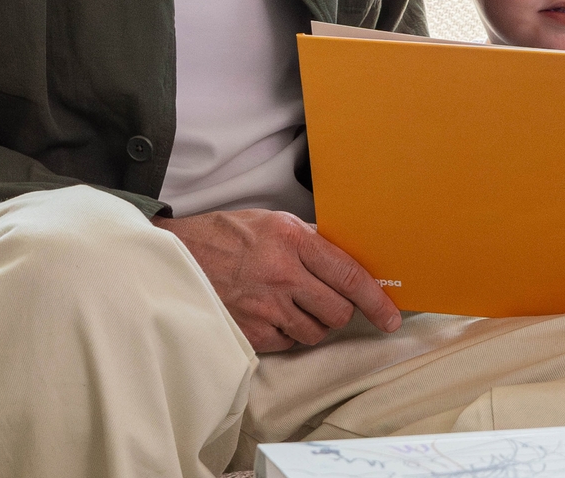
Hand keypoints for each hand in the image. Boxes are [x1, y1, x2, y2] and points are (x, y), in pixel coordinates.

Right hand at [154, 209, 400, 351]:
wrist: (173, 256)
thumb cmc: (223, 236)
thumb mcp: (271, 221)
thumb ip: (309, 240)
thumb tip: (347, 262)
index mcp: (292, 240)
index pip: (350, 276)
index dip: (377, 300)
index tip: (391, 316)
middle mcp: (282, 274)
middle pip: (338, 312)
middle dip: (340, 312)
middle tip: (328, 304)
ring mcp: (265, 307)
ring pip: (315, 332)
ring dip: (313, 324)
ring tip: (292, 305)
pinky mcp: (249, 331)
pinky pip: (287, 343)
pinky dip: (286, 334)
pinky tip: (270, 314)